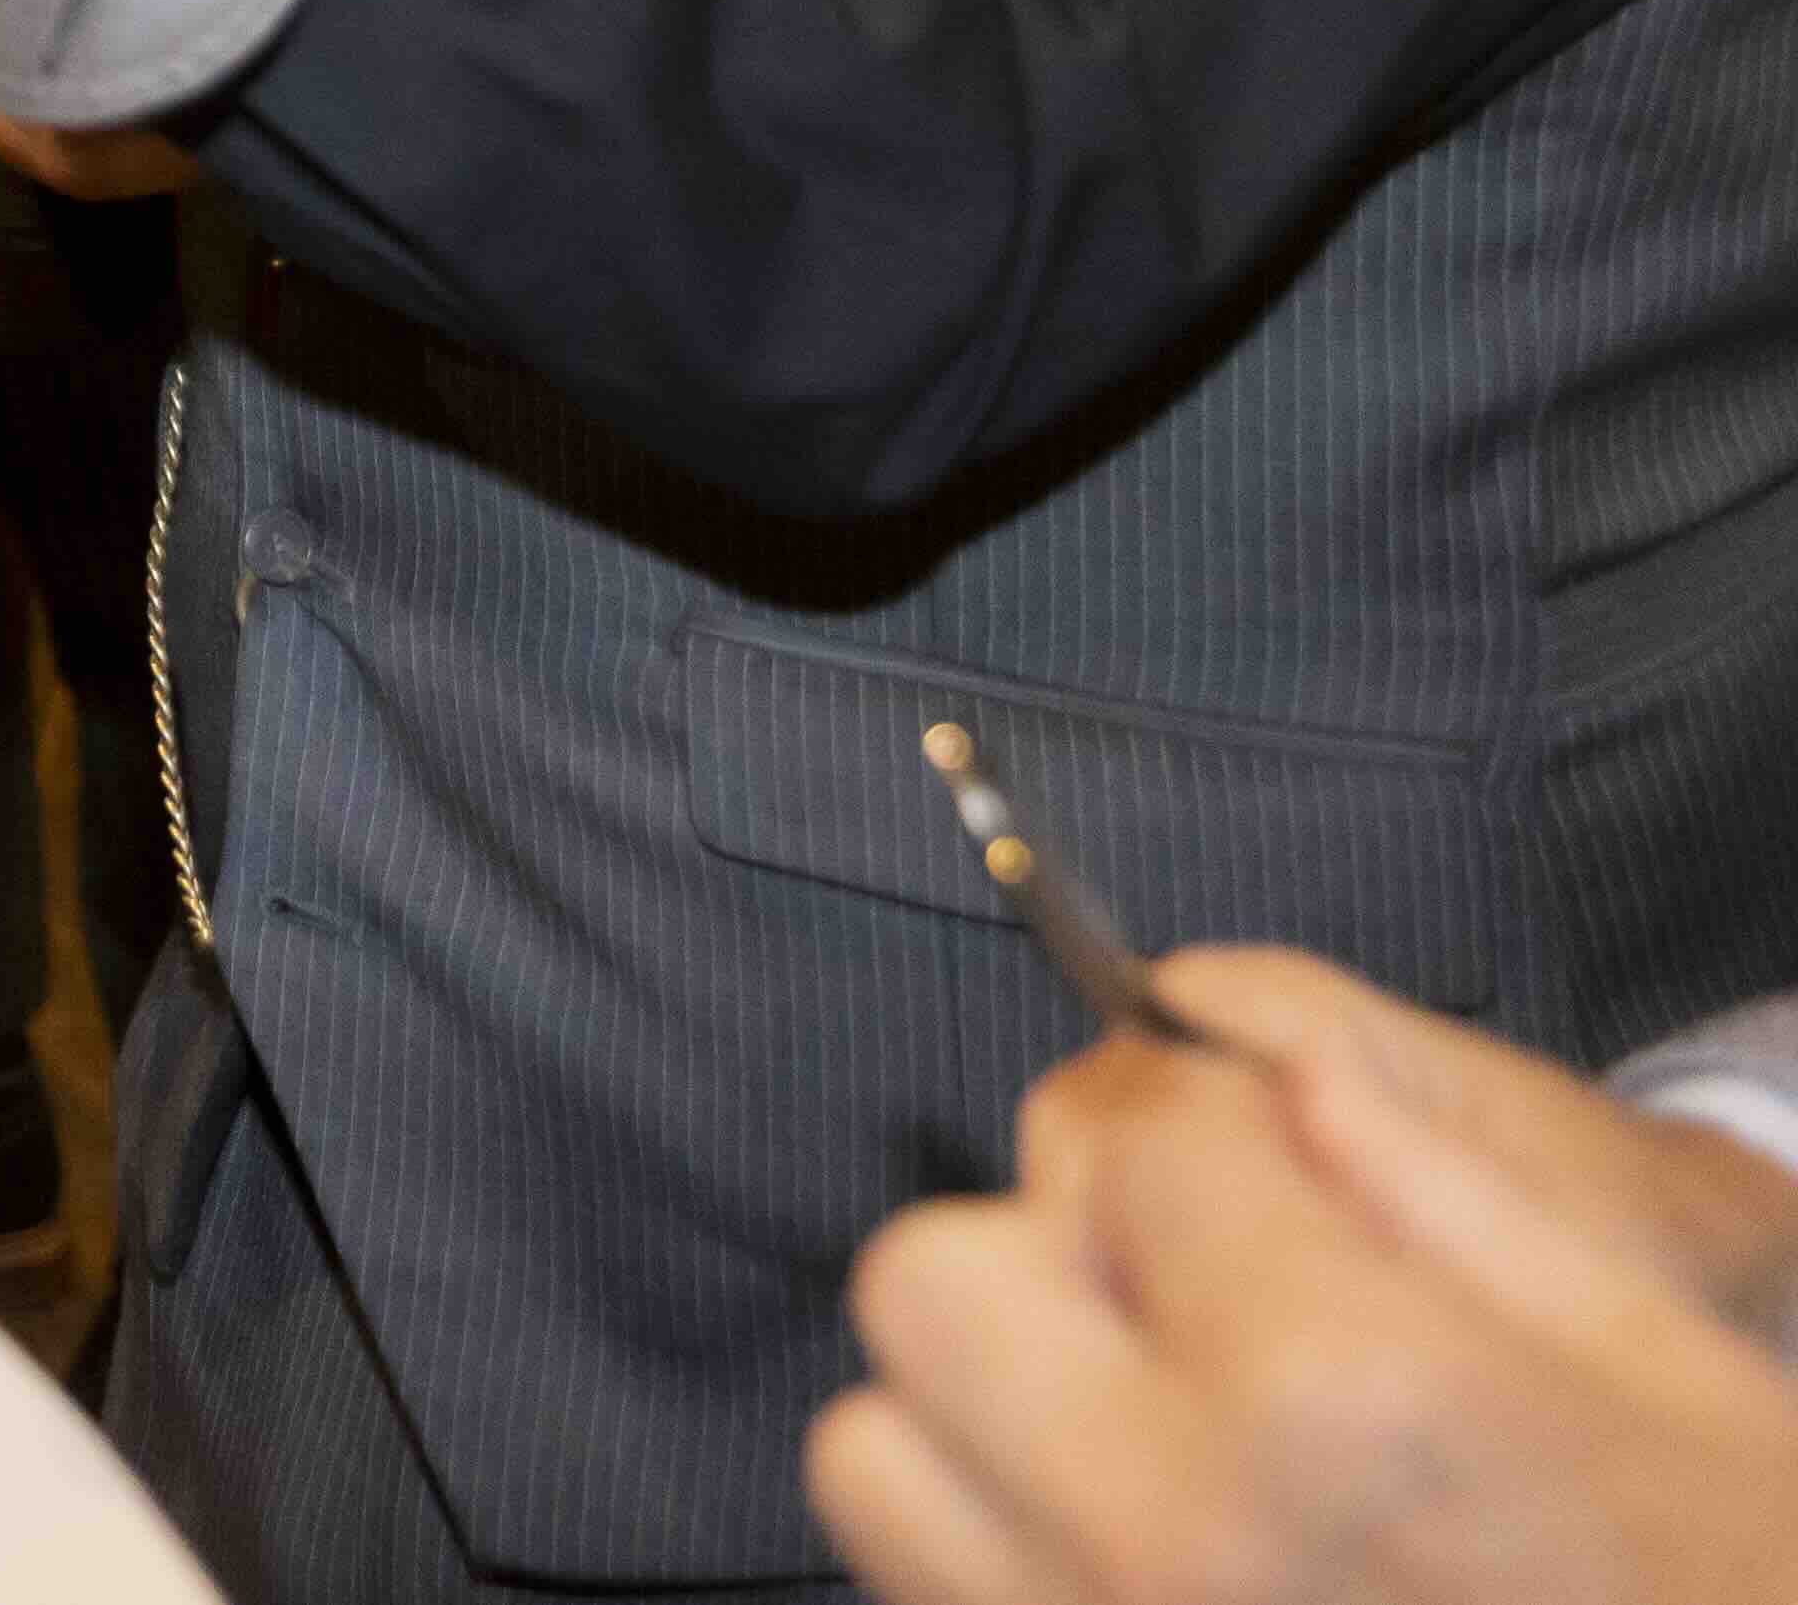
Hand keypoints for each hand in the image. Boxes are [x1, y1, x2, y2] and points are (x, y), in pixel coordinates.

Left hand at [815, 952, 1797, 1603]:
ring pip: (875, 1451)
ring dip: (984, 1408)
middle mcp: (1170, 1537)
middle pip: (934, 1276)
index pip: (1139, 1134)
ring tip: (1148, 1428)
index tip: (1272, 1169)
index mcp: (1336, 1398)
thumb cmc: (1733, 1565)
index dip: (1215, 1126)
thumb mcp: (1651, 1355)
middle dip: (1049, 1249)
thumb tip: (1230, 1036)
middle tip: (1187, 1294)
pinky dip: (994, 1540)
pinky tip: (1138, 1535)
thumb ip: (1421, 1173)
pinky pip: (925, 1585)